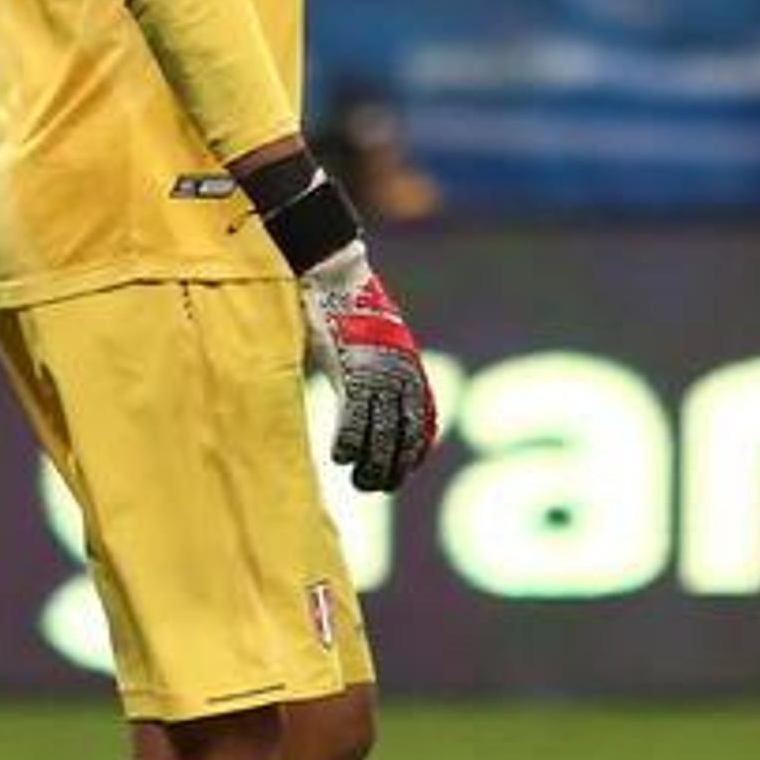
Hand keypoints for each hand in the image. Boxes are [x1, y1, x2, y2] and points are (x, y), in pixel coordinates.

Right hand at [294, 245, 436, 492]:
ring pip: (382, 434)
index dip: (414, 452)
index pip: (423, 422)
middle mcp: (401, 374)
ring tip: (360, 482)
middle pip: (405, 435)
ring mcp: (378, 374)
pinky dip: (348, 443)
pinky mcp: (352, 372)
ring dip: (371, 464)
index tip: (402, 472)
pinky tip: (339, 458)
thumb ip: (376, 366)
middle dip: (393, 467)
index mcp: (410, 367)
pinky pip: (354, 420)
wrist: (336, 273)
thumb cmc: (347, 303)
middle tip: (375, 486)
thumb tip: (368, 391)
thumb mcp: (374, 338)